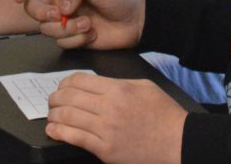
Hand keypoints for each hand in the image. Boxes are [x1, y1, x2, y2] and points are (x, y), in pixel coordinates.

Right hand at [14, 0, 144, 50]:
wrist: (135, 22)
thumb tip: (61, 7)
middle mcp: (59, 3)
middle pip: (33, 9)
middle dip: (42, 14)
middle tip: (58, 15)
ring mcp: (64, 22)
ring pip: (47, 29)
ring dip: (67, 29)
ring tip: (88, 24)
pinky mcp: (72, 39)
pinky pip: (62, 43)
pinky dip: (76, 40)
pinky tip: (92, 34)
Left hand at [44, 73, 184, 163]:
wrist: (179, 143)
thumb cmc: (164, 114)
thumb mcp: (144, 87)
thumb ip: (117, 83)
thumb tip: (96, 85)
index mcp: (117, 89)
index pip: (78, 80)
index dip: (65, 83)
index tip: (62, 87)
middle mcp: (108, 108)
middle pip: (69, 97)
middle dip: (55, 98)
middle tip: (53, 101)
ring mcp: (105, 130)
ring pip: (67, 117)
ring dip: (54, 115)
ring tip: (51, 115)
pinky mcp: (105, 150)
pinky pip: (75, 138)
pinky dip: (59, 132)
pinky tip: (53, 130)